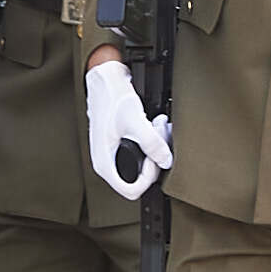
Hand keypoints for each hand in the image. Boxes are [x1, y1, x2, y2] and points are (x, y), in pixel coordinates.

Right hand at [83, 59, 172, 202]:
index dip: (148, 178)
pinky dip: (149, 142)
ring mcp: (112, 155)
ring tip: (158, 127)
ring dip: (154, 149)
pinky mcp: (119, 146)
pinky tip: (154, 125)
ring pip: (139, 165)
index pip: (131, 190)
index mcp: (105, 163)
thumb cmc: (112, 98)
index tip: (155, 159)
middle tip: (159, 138)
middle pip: (137, 179)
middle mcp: (107, 163)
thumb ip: (152, 143)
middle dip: (153, 160)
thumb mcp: (135, 121)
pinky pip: (138, 154)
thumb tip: (166, 160)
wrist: (105, 80)